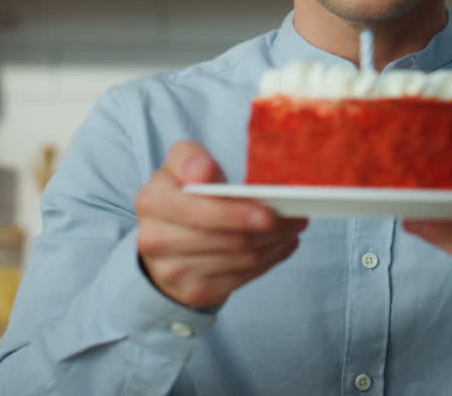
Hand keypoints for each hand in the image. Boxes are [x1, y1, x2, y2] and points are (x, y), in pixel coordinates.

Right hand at [135, 141, 306, 308]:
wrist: (163, 241)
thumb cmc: (180, 194)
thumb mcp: (179, 165)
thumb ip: (191, 159)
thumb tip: (204, 172)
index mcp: (152, 201)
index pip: (200, 209)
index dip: (237, 212)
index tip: (270, 209)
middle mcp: (156, 239)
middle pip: (228, 238)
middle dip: (271, 228)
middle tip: (299, 217)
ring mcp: (173, 271)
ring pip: (242, 258)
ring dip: (276, 243)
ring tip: (294, 227)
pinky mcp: (195, 291)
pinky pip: (243, 278)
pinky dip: (270, 260)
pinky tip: (282, 245)